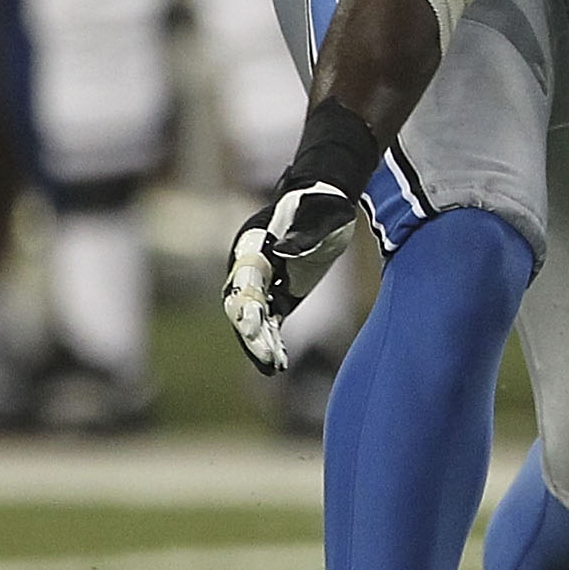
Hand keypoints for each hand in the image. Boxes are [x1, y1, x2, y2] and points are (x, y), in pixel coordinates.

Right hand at [222, 182, 361, 373]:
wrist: (326, 203)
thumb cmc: (322, 205)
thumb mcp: (319, 214)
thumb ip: (303, 234)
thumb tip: (283, 251)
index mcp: (253, 245)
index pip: (245, 282)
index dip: (248, 307)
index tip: (256, 330)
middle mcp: (249, 267)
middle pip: (242, 306)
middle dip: (252, 333)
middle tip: (266, 357)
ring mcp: (262, 282)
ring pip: (254, 319)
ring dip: (261, 343)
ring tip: (274, 366)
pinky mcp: (277, 294)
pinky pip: (270, 322)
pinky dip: (273, 341)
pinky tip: (279, 364)